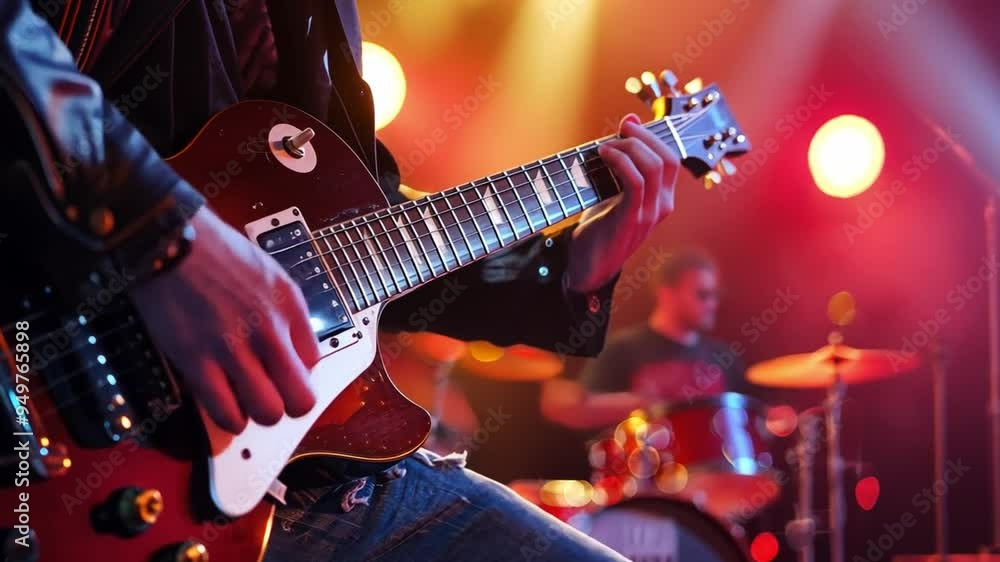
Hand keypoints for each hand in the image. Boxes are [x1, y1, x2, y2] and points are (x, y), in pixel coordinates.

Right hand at [130, 208, 318, 432]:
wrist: (167, 239)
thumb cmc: (213, 252)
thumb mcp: (268, 273)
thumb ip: (285, 312)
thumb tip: (292, 351)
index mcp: (289, 305)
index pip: (314, 362)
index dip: (297, 372)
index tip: (281, 371)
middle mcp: (269, 329)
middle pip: (301, 398)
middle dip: (289, 406)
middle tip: (272, 397)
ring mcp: (233, 347)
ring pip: (268, 413)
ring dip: (258, 414)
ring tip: (245, 401)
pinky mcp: (197, 360)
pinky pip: (226, 412)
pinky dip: (228, 418)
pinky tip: (224, 405)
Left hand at [566, 114, 679, 292]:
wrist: (588, 267)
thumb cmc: (599, 228)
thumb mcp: (613, 191)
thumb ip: (622, 162)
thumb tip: (628, 122)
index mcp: (662, 199)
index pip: (670, 158)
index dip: (651, 136)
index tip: (627, 124)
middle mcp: (662, 205)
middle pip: (667, 158)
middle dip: (643, 136)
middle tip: (620, 129)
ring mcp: (650, 213)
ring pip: (654, 166)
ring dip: (629, 147)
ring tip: (606, 146)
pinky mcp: (632, 218)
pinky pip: (636, 182)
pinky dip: (620, 162)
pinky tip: (603, 156)